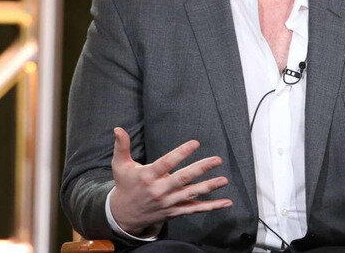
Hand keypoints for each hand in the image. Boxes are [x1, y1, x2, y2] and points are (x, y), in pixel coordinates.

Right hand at [109, 127, 231, 235]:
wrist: (123, 215)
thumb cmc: (125, 185)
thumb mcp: (120, 165)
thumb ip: (121, 146)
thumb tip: (118, 128)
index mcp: (148, 176)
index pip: (167, 163)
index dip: (181, 153)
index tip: (195, 143)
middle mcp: (159, 190)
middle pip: (183, 179)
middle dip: (201, 169)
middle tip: (217, 160)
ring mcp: (168, 202)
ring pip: (191, 194)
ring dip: (209, 187)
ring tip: (224, 180)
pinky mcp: (174, 211)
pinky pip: (194, 209)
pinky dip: (211, 207)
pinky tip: (226, 202)